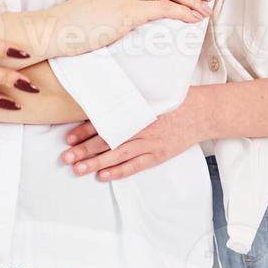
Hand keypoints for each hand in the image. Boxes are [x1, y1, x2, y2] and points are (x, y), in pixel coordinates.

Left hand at [59, 92, 206, 180]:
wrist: (201, 112)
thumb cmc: (174, 99)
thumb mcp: (150, 91)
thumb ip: (128, 96)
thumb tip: (102, 95)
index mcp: (136, 109)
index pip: (105, 121)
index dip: (85, 130)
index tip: (68, 137)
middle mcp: (141, 127)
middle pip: (108, 140)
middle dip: (84, 150)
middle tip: (66, 157)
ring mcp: (150, 143)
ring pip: (118, 155)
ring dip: (97, 163)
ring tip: (78, 169)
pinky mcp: (159, 155)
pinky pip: (136, 165)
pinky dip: (120, 171)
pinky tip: (103, 176)